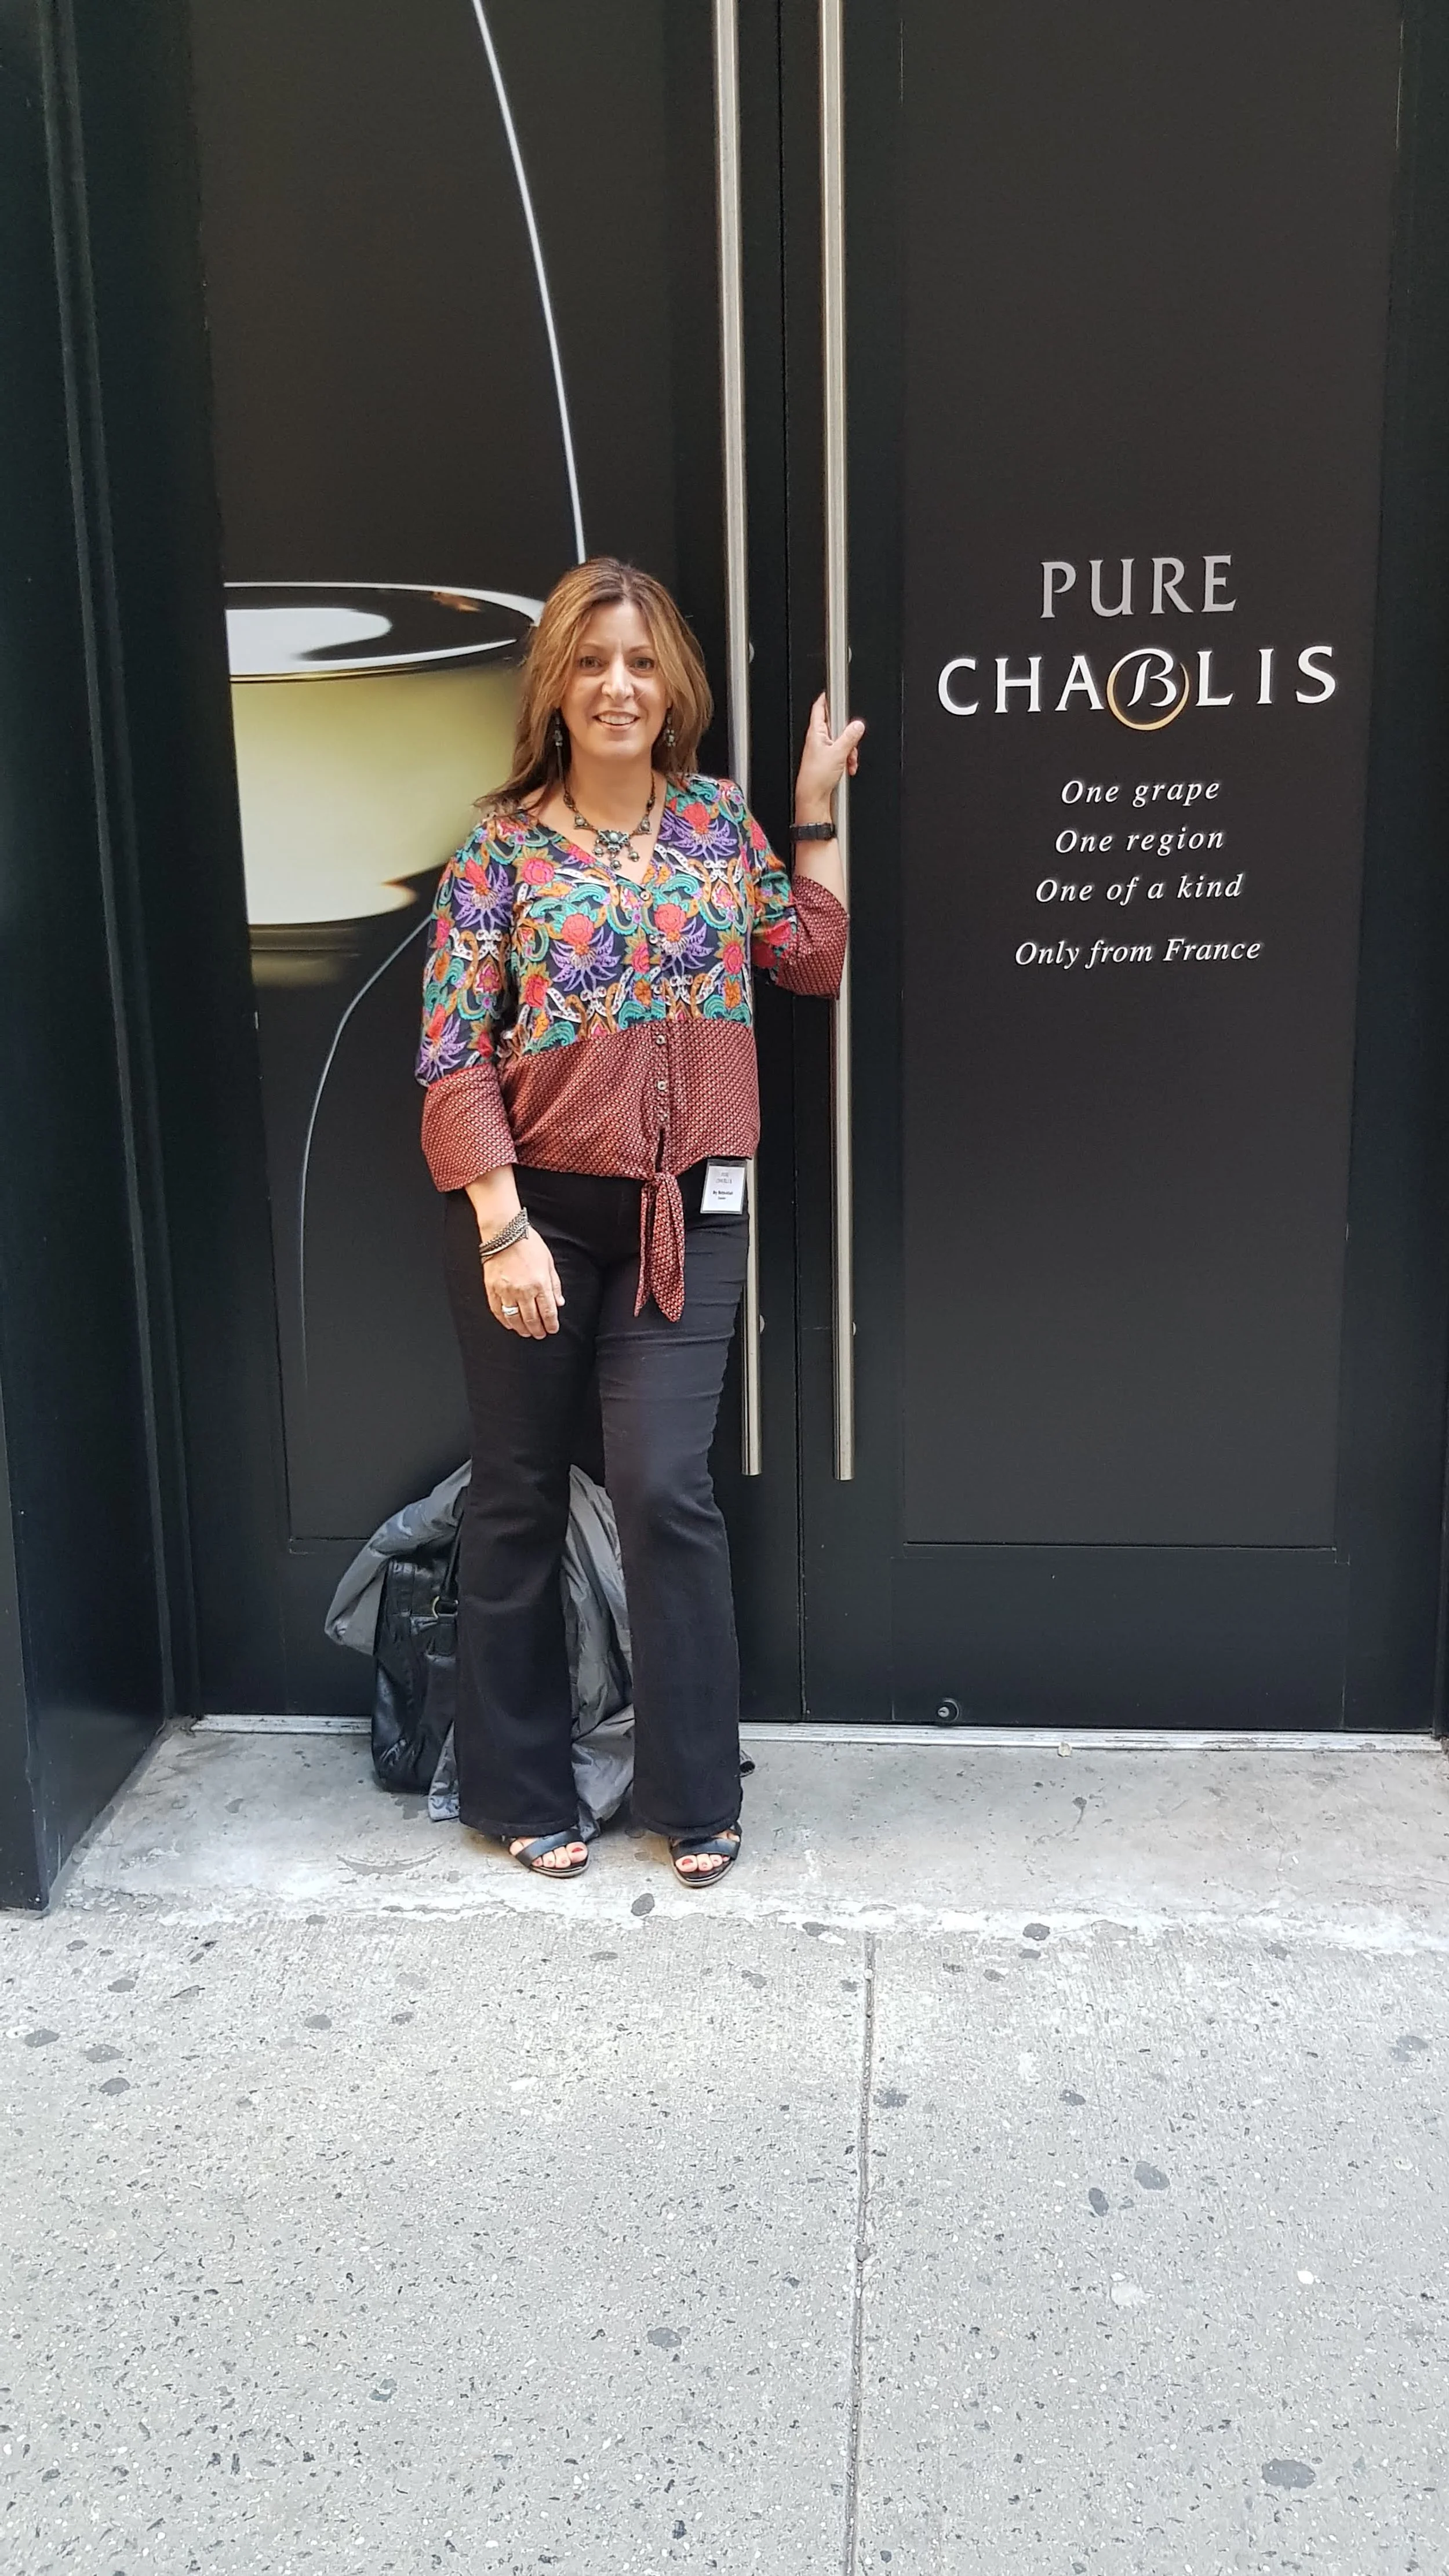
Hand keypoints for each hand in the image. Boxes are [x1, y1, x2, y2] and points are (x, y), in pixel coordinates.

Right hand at [483, 1227, 565, 1337]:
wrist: (504, 1232)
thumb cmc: (528, 1243)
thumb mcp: (549, 1262)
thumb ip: (555, 1284)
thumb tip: (558, 1303)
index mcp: (540, 1284)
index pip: (548, 1312)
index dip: (551, 1325)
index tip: (552, 1329)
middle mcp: (523, 1290)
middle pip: (532, 1319)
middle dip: (538, 1330)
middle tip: (540, 1334)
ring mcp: (506, 1291)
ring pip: (515, 1319)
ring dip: (522, 1329)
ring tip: (526, 1332)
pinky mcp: (492, 1289)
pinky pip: (498, 1311)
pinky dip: (505, 1321)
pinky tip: (510, 1324)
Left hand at [794, 692, 864, 821]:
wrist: (813, 798)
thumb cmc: (816, 777)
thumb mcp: (838, 753)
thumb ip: (850, 737)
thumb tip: (858, 725)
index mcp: (816, 732)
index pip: (820, 707)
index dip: (826, 698)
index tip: (833, 691)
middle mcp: (817, 739)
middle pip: (837, 726)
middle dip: (848, 734)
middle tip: (851, 744)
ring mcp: (821, 750)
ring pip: (841, 741)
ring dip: (849, 750)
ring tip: (849, 760)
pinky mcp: (826, 761)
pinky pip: (840, 753)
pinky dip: (846, 759)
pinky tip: (847, 767)